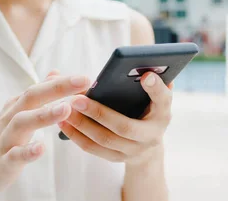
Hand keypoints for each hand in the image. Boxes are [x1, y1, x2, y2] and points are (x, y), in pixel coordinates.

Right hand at [0, 70, 90, 199]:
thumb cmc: (4, 139)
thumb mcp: (20, 113)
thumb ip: (39, 94)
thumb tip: (56, 73)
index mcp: (17, 106)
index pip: (40, 87)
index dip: (63, 82)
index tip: (86, 78)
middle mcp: (11, 117)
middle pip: (32, 97)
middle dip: (57, 88)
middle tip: (82, 82)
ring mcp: (6, 139)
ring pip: (22, 122)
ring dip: (44, 115)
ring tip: (66, 109)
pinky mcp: (3, 162)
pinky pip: (14, 155)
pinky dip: (27, 151)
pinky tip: (41, 147)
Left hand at [58, 72, 172, 165]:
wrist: (148, 146)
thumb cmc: (146, 110)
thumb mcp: (152, 97)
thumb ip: (149, 82)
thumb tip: (145, 68)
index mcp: (163, 113)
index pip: (163, 99)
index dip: (156, 88)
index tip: (146, 75)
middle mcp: (152, 135)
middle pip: (124, 127)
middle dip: (99, 113)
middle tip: (77, 99)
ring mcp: (134, 150)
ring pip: (105, 139)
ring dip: (82, 125)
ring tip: (66, 109)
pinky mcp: (117, 158)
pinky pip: (94, 149)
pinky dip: (77, 136)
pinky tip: (63, 123)